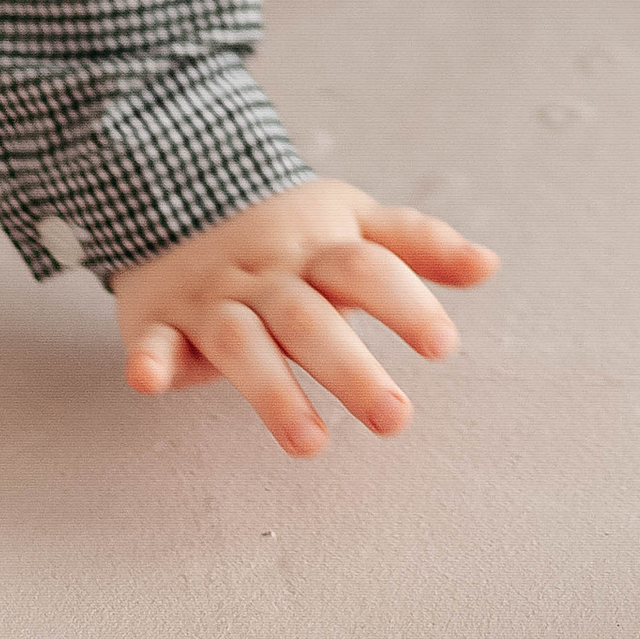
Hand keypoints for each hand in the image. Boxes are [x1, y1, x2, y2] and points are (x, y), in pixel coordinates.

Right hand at [112, 178, 497, 456]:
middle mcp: (268, 274)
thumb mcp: (353, 222)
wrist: (178, 194)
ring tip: (310, 445)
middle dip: (350, 368)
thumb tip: (490, 265)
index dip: (406, 302)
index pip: (368, 268)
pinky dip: (150, 358)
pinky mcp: (161, 322)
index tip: (444, 346)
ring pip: (241, 342)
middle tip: (394, 420)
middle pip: (310, 317)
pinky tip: (149, 383)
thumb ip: (418, 246)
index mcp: (319, 247)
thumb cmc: (288, 231)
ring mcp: (213, 298)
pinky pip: (152, 339)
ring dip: (272, 391)